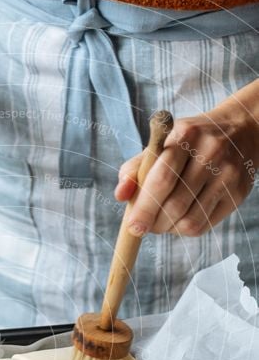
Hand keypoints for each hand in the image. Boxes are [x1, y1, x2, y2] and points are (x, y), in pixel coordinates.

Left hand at [115, 104, 258, 236]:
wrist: (240, 130)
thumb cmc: (188, 142)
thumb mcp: (161, 144)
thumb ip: (135, 168)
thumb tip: (120, 195)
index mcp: (186, 135)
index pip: (162, 178)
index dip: (144, 207)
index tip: (133, 226)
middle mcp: (211, 153)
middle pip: (175, 204)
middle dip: (153, 223)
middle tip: (142, 227)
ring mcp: (227, 174)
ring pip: (188, 220)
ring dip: (167, 229)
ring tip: (160, 221)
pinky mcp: (237, 194)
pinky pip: (202, 225)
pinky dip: (183, 229)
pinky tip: (179, 219)